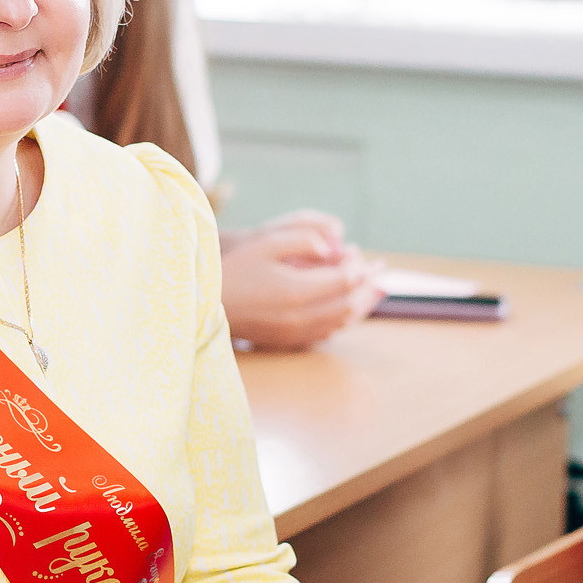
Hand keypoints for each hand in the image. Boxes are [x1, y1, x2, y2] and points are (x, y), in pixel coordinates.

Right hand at [221, 213, 384, 350]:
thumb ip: (303, 239)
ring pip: (341, 322)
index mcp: (298, 291)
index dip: (360, 267)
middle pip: (349, 304)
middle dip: (367, 288)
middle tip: (379, 273)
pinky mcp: (288, 342)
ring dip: (360, 306)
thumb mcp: (266, 242)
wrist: (203, 305)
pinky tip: (346, 310)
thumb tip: (333, 248)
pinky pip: (326, 334)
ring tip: (374, 292)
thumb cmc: (234, 268)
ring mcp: (295, 333)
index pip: (345, 280)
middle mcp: (301, 317)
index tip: (363, 255)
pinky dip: (342, 320)